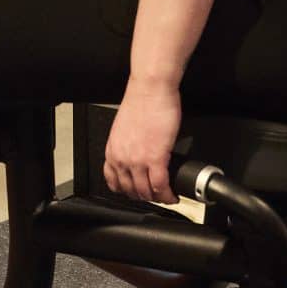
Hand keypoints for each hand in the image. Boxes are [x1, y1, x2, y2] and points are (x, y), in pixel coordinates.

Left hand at [104, 79, 181, 203]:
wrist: (150, 89)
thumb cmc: (141, 102)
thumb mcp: (124, 129)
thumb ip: (126, 146)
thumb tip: (136, 157)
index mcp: (112, 151)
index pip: (114, 182)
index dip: (127, 192)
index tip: (136, 192)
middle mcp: (121, 158)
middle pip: (130, 191)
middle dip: (144, 197)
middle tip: (155, 196)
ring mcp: (138, 160)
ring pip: (146, 192)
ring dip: (157, 198)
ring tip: (166, 196)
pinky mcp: (156, 157)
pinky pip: (161, 185)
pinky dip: (168, 194)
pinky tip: (173, 194)